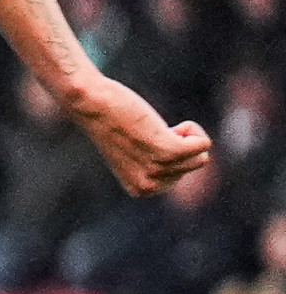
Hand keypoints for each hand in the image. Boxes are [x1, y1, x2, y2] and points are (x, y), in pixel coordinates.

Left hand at [63, 71, 210, 196]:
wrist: (90, 103)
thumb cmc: (112, 121)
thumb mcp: (133, 153)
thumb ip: (154, 165)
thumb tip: (184, 165)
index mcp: (141, 190)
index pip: (181, 175)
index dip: (168, 152)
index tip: (141, 143)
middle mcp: (148, 186)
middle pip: (193, 166)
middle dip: (177, 144)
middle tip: (144, 133)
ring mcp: (157, 170)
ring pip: (200, 155)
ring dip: (183, 135)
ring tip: (151, 129)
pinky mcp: (167, 150)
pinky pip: (203, 143)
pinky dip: (191, 128)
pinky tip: (162, 125)